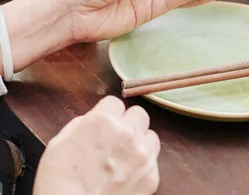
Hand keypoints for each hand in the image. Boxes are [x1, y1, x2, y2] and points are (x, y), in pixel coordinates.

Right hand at [33, 96, 159, 194]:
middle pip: (138, 114)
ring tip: (124, 157)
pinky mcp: (151, 177)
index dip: (107, 114)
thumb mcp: (58, 145)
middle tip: (116, 139)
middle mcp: (127, 133)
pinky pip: (154, 160)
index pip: (115, 102)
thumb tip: (92, 121)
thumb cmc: (58, 184)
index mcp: (103, 121)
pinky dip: (144, 164)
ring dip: (140, 141)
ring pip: (150, 135)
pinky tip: (128, 174)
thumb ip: (80, 125)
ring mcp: (142, 155)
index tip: (103, 125)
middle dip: (128, 123)